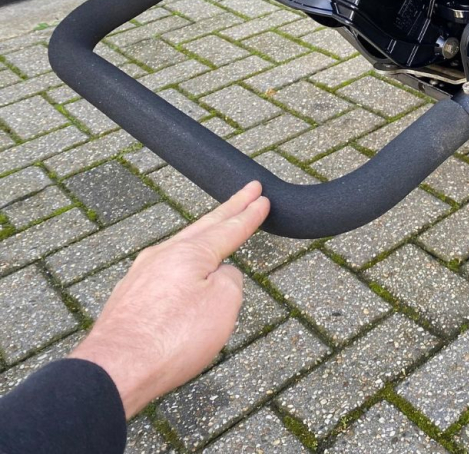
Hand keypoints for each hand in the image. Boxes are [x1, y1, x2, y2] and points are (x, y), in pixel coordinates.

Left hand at [70, 181, 269, 417]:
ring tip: (218, 225)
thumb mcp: (224, 305)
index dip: (249, 215)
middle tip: (249, 191)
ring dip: (204, 234)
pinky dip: (183, 262)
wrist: (114, 370)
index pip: (229, 228)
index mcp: (189, 253)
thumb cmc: (172, 339)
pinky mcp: (129, 296)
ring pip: (181, 246)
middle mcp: (163, 255)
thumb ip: (230, 280)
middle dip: (230, 209)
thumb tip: (218, 275)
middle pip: (204, 226)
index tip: (262, 198)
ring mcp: (141, 274)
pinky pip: (164, 269)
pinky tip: (184, 271)